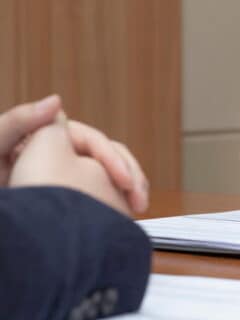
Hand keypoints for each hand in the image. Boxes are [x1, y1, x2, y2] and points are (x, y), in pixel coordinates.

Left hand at [0, 96, 147, 212]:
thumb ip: (19, 122)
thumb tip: (57, 100)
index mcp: (46, 138)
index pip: (93, 142)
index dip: (114, 160)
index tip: (126, 182)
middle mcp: (58, 154)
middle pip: (107, 159)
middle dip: (130, 176)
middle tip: (140, 201)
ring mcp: (62, 177)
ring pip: (107, 179)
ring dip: (127, 192)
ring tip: (137, 210)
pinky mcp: (64, 198)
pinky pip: (98, 198)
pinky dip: (113, 205)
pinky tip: (121, 218)